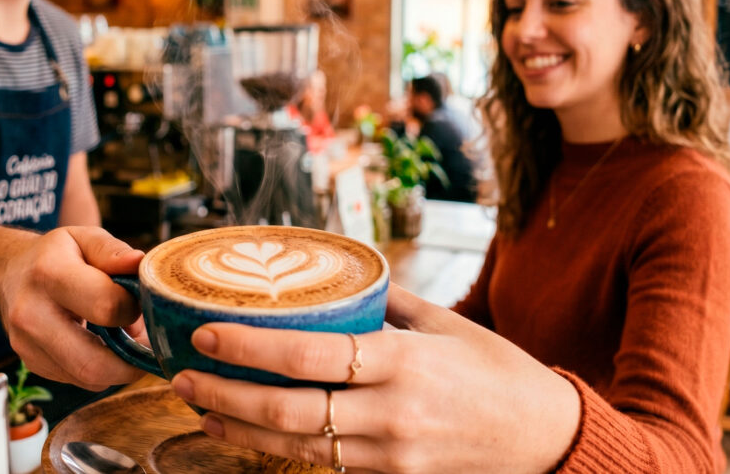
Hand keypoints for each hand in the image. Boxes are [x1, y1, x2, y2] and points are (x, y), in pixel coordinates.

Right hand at [0, 226, 145, 389]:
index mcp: (49, 274)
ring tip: (128, 342)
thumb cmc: (56, 254)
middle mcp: (31, 315)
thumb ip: (113, 251)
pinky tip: (103, 346)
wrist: (8, 273)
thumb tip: (140, 264)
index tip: (140, 302)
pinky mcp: (31, 364)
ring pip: (88, 378)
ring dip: (119, 369)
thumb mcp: (84, 237)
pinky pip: (78, 380)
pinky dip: (100, 370)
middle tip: (151, 346)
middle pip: (93, 362)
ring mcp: (27, 345)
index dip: (133, 308)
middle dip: (132, 362)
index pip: (106, 306)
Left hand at [170, 286, 579, 473]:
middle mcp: (390, 414)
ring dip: (238, 428)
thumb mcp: (447, 322)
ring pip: (296, 448)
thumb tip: (338, 275)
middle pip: (288, 411)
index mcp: (403, 362)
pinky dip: (277, 449)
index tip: (206, 333)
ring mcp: (389, 456)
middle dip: (225, 393)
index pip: (308, 356)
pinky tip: (247, 431)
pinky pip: (323, 464)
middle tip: (182, 374)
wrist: (547, 440)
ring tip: (200, 404)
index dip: (248, 347)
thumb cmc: (497, 371)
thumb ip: (389, 300)